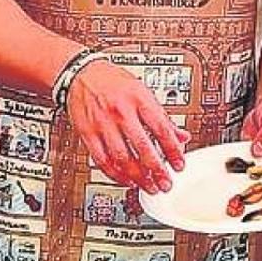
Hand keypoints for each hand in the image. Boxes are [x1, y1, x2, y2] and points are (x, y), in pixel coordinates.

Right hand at [66, 60, 186, 192]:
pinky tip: (126, 180)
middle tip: (165, 183)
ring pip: (122, 157)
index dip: (172, 151)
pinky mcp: (88, 133)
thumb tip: (180, 136)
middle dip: (156, 169)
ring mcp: (102, 123)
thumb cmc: (112, 81)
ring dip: (137, 176)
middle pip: (142, 147)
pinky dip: (115, 174)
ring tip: (148, 186)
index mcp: (138, 98)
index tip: (179, 165)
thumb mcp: (142, 91)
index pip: (161, 129)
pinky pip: (102, 160)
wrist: (81, 74)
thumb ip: (162, 116)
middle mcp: (121, 111)